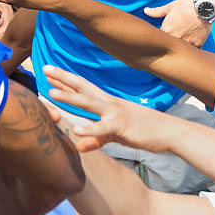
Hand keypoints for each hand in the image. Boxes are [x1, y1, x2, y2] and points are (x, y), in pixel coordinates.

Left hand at [44, 65, 173, 153]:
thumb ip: (96, 138)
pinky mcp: (122, 127)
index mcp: (108, 101)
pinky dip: (89, 130)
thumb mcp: (115, 133)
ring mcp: (115, 113)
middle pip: (82, 87)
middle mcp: (109, 102)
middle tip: (45, 68)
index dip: (66, 79)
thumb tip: (79, 146)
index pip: (83, 87)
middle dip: (63, 78)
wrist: (169, 132)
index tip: (50, 71)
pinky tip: (75, 130)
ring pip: (88, 103)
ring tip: (51, 94)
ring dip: (69, 98)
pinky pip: (103, 129)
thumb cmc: (143, 130)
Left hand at [144, 0, 210, 47]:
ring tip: (180, 44)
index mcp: (166, 30)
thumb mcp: (170, 7)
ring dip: (180, 48)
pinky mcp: (198, 44)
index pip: (159, 40)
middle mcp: (176, 38)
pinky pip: (192, 51)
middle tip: (171, 41)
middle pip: (169, 47)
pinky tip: (190, 45)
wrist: (204, 7)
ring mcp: (187, 42)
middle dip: (169, 45)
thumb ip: (157, 12)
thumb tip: (145, 11)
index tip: (161, 37)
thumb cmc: (185, 5)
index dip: (160, 39)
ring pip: (181, 50)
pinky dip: (191, 49)